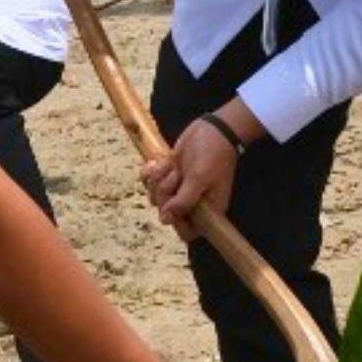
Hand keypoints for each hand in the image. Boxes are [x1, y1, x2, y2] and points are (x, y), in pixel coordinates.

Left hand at [142, 114, 245, 228]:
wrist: (212, 129)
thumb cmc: (212, 154)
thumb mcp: (200, 179)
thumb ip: (183, 202)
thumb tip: (165, 220)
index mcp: (206, 209)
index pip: (187, 232)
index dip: (176, 223)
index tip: (171, 206)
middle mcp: (191, 202)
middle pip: (166, 212)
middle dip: (164, 194)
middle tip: (175, 176)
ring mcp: (178, 189)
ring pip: (155, 195)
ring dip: (159, 180)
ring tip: (173, 167)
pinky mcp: (168, 175)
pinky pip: (149, 181)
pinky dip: (151, 171)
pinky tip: (159, 162)